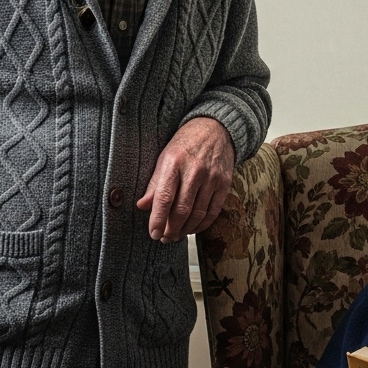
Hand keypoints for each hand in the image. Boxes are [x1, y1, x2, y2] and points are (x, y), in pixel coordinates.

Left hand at [136, 117, 233, 242]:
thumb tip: (142, 206)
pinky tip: (192, 229)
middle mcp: (194, 170)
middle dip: (171, 229)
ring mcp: (212, 178)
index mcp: (174, 162)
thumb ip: (154, 183)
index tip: (153, 233)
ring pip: (198, 214)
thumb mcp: (164, 158)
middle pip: (182, 209)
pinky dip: (202, 225)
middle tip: (164, 238)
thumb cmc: (186, 144)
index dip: (157, 219)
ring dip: (185, 230)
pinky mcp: (224, 184)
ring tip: (176, 236)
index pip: (164, 197)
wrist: (216, 129)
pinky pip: (213, 212)